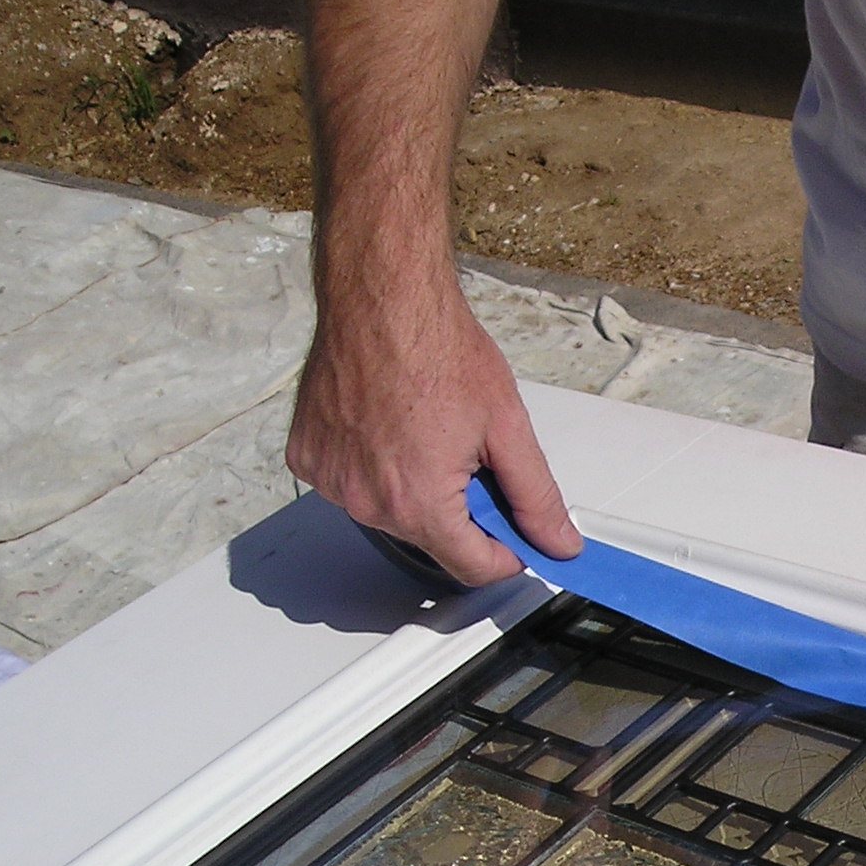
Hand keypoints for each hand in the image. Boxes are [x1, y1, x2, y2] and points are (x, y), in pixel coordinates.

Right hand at [286, 279, 583, 584]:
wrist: (381, 297)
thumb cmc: (436, 347)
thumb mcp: (507, 427)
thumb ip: (535, 497)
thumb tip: (557, 540)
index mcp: (420, 504)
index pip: (472, 568)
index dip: (505, 554)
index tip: (514, 536)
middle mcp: (368, 502)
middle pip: (432, 539)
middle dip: (460, 510)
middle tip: (470, 455)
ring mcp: (333, 481)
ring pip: (391, 512)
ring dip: (415, 486)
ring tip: (425, 430)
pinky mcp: (309, 458)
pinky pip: (352, 483)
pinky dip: (374, 465)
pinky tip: (387, 424)